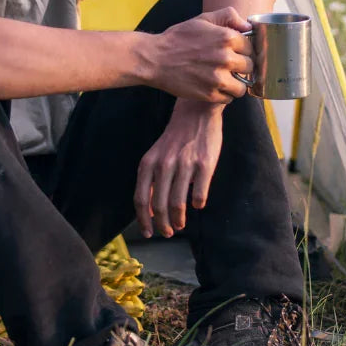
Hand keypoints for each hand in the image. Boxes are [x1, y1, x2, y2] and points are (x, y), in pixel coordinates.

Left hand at [134, 101, 223, 238]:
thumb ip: (151, 180)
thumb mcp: (155, 156)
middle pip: (159, 205)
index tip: (148, 232)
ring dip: (178, 219)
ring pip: (177, 203)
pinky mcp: (204, 164)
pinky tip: (197, 205)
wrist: (195, 113)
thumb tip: (149, 211)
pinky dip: (197, 204)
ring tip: (180, 225)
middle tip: (167, 233)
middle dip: (162, 225)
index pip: (141, 199)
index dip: (143, 220)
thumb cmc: (174, 140)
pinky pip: (199, 193)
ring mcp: (184, 164)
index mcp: (148, 163)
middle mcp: (163, 165)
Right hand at [147, 7, 252, 103]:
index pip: (251, 48)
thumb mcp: (202, 19)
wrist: (155, 59)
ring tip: (224, 79)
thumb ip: (228, 16)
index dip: (242, 50)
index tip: (234, 52)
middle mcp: (226, 58)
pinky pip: (229, 98)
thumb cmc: (178, 38)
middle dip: (240, 66)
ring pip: (243, 86)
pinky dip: (224, 94)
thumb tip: (247, 26)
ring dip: (235, 83)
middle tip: (227, 66)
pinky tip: (214, 86)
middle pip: (250, 67)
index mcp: (227, 37)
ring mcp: (219, 78)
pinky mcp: (211, 94)